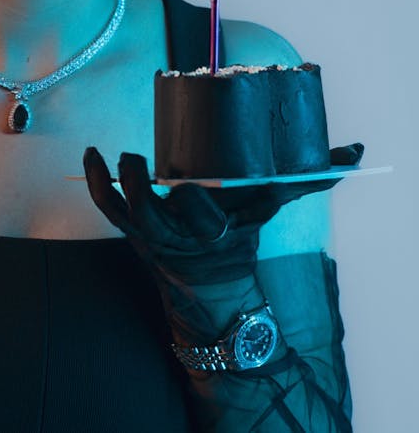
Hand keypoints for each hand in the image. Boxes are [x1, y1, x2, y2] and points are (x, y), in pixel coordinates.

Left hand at [83, 143, 363, 288]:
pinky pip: (106, 207)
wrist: (211, 289)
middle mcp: (178, 234)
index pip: (197, 209)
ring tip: (103, 152)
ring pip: (122, 210)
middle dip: (141, 187)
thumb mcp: (265, 212)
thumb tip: (351, 158)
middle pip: (153, 212)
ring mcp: (149, 236)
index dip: (188, 196)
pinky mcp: (130, 232)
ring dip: (110, 183)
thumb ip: (302, 183)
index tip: (187, 180)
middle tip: (135, 156)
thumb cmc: (238, 239)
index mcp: (214, 229)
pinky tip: (89, 154)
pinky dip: (94, 181)